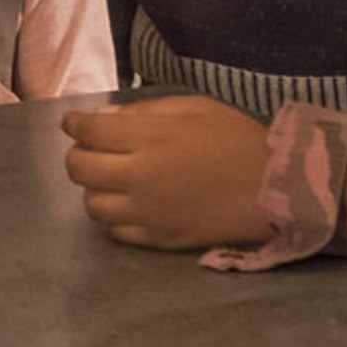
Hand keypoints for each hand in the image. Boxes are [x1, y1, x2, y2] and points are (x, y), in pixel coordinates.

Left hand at [60, 96, 271, 249]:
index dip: (74, 125)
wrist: (273, 187)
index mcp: (149, 138)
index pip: (89, 132)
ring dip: (94, 188)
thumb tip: (102, 119)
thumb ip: (144, 111)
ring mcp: (147, 212)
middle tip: (91, 149)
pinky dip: (115, 216)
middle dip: (78, 155)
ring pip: (92, 205)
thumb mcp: (192, 108)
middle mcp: (139, 177)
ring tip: (111, 179)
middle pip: (79, 170)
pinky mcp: (158, 239)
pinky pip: (116, 231)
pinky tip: (129, 203)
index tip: (73, 123)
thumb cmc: (236, 138)